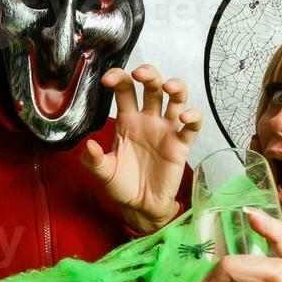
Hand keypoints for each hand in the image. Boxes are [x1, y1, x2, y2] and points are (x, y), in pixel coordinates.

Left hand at [82, 64, 200, 233]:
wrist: (141, 207)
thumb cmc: (122, 186)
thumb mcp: (104, 173)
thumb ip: (94, 160)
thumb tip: (89, 145)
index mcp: (127, 121)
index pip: (124, 90)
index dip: (118, 78)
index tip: (108, 79)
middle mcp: (148, 120)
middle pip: (152, 86)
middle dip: (148, 73)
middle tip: (139, 74)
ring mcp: (166, 130)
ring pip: (176, 98)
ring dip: (175, 86)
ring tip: (167, 87)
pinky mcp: (181, 144)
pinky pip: (192, 126)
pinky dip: (193, 116)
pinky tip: (184, 117)